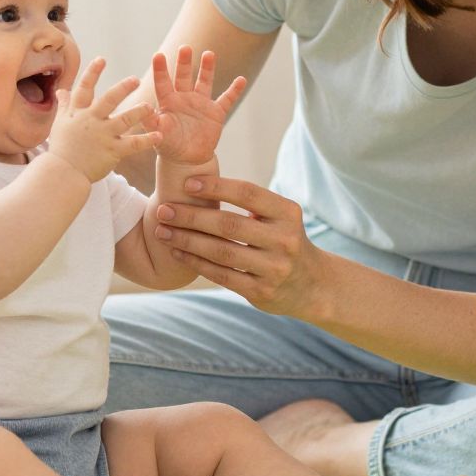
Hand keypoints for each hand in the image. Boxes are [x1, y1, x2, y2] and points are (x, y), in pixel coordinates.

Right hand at [48, 58, 163, 181]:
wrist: (63, 173)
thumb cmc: (62, 148)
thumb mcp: (60, 123)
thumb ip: (65, 105)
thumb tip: (62, 90)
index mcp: (78, 113)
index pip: (84, 89)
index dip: (92, 73)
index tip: (102, 59)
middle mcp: (91, 121)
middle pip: (108, 100)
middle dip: (122, 88)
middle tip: (136, 79)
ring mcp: (102, 135)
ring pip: (124, 120)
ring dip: (139, 111)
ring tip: (151, 106)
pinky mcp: (113, 151)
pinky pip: (133, 144)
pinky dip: (147, 140)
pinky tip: (159, 135)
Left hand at [150, 46, 246, 166]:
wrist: (187, 159)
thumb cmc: (169, 146)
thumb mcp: (158, 135)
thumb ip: (152, 122)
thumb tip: (147, 110)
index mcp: (169, 102)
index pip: (163, 82)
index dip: (160, 69)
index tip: (158, 55)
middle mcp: (184, 98)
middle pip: (184, 76)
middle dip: (184, 62)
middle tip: (185, 47)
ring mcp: (201, 104)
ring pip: (205, 81)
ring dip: (207, 68)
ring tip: (209, 53)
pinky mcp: (216, 113)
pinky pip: (227, 99)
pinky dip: (234, 90)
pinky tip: (241, 79)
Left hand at [150, 175, 330, 319]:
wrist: (313, 285)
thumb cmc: (283, 241)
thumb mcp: (280, 218)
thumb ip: (251, 204)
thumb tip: (200, 184)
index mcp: (287, 213)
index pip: (248, 194)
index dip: (216, 187)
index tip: (187, 183)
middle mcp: (284, 240)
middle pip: (229, 225)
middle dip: (191, 216)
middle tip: (163, 210)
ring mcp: (274, 268)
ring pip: (221, 252)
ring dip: (187, 240)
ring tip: (162, 231)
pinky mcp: (262, 291)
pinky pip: (222, 275)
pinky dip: (196, 262)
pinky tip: (179, 252)